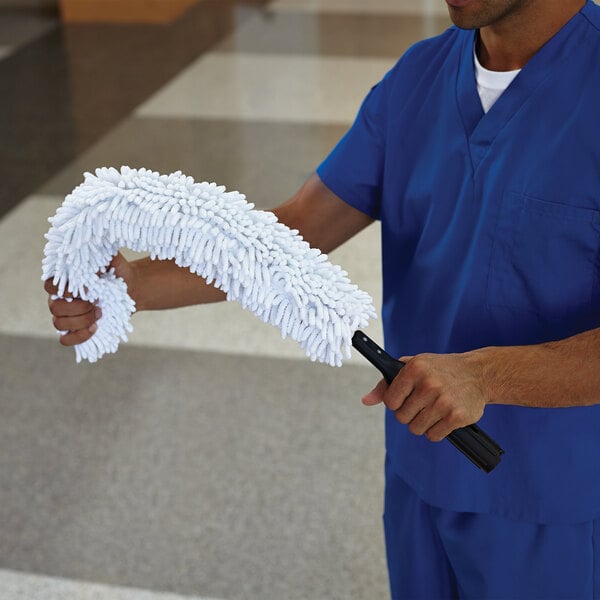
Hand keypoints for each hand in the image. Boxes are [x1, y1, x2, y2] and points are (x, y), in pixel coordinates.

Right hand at [44, 252, 131, 346]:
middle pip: (54, 308)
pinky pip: (66, 340)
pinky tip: (95, 328)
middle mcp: (61, 298)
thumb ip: (100, 253)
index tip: (85, 288)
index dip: (63, 289)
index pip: (50, 285)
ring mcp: (67, 315)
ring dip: (81, 321)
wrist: (131, 289)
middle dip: (78, 308)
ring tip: (100, 313)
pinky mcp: (76, 329)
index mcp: (65, 281)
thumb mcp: (111, 258)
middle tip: (97, 302)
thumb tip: (92, 250)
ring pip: (59, 324)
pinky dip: (79, 337)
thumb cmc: (117, 272)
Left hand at [362, 352, 487, 441]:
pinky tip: (443, 418)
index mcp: (415, 368)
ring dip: (422, 424)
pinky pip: (433, 436)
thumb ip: (387, 384)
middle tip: (422, 404)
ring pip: (416, 429)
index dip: (395, 403)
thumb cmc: (440, 370)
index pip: (390, 400)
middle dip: (409, 414)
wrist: (478, 373)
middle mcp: (428, 384)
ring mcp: (443, 401)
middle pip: (402, 417)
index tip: (405, 398)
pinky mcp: (456, 416)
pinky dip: (436, 431)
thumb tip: (366, 400)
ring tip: (433, 410)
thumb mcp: (413, 367)